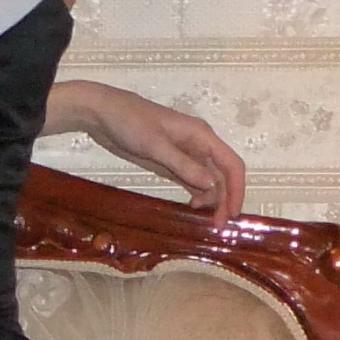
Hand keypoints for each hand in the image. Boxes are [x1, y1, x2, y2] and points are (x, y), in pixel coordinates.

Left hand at [47, 81, 245, 223]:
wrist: (102, 113)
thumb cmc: (130, 123)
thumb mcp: (156, 145)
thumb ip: (184, 165)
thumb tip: (213, 185)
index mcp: (201, 135)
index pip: (231, 164)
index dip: (237, 189)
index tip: (233, 215)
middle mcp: (199, 144)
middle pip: (222, 175)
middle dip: (225, 199)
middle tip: (217, 227)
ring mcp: (185, 153)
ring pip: (209, 179)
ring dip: (212, 199)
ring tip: (206, 221)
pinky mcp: (171, 161)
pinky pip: (193, 180)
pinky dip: (198, 193)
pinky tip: (192, 206)